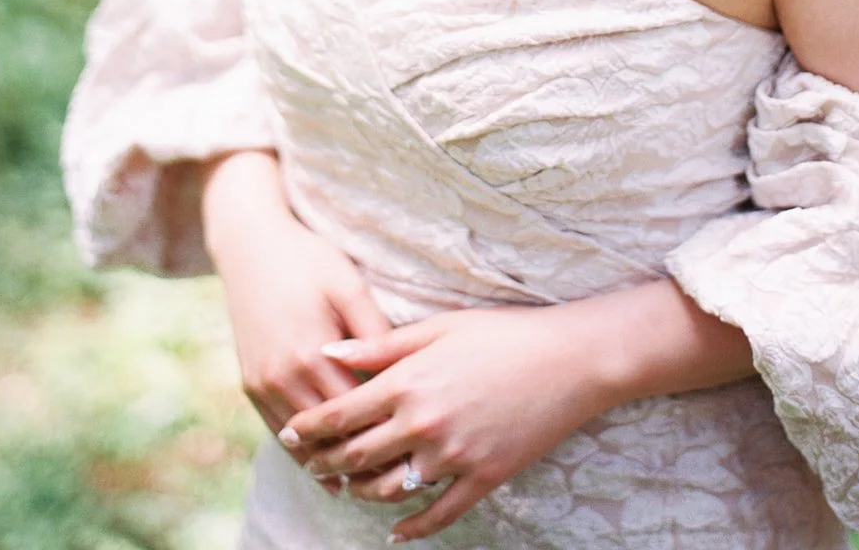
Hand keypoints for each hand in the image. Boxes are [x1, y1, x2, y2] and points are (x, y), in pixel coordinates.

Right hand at [201, 153, 391, 483]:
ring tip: (370, 483)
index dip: (385, 431)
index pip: (355, 412)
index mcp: (311, 354)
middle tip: (399, 478)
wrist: (250, 245)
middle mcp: (282, 377)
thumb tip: (400, 375)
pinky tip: (328, 470)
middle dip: (362, 456)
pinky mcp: (250, 384)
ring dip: (331, 463)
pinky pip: (278, 430)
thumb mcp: (349, 285)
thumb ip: (374, 332)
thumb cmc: (308, 259)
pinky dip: (303, 452)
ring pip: (300, 443)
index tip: (415, 448)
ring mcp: (262, 384)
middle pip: (328, 435)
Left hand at [279, 304, 611, 540]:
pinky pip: (438, 514)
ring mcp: (454, 457)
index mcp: (409, 383)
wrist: (569, 360)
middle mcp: (424, 424)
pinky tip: (394, 531)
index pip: (341, 414)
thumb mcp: (438, 327)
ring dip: (361, 491)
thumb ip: (380, 346)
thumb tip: (330, 352)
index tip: (289, 434)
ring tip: (347, 486)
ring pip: (390, 489)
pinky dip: (411, 529)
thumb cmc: (503, 333)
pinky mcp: (483, 479)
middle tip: (308, 462)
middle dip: (325, 461)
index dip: (309, 427)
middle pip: (357, 455)